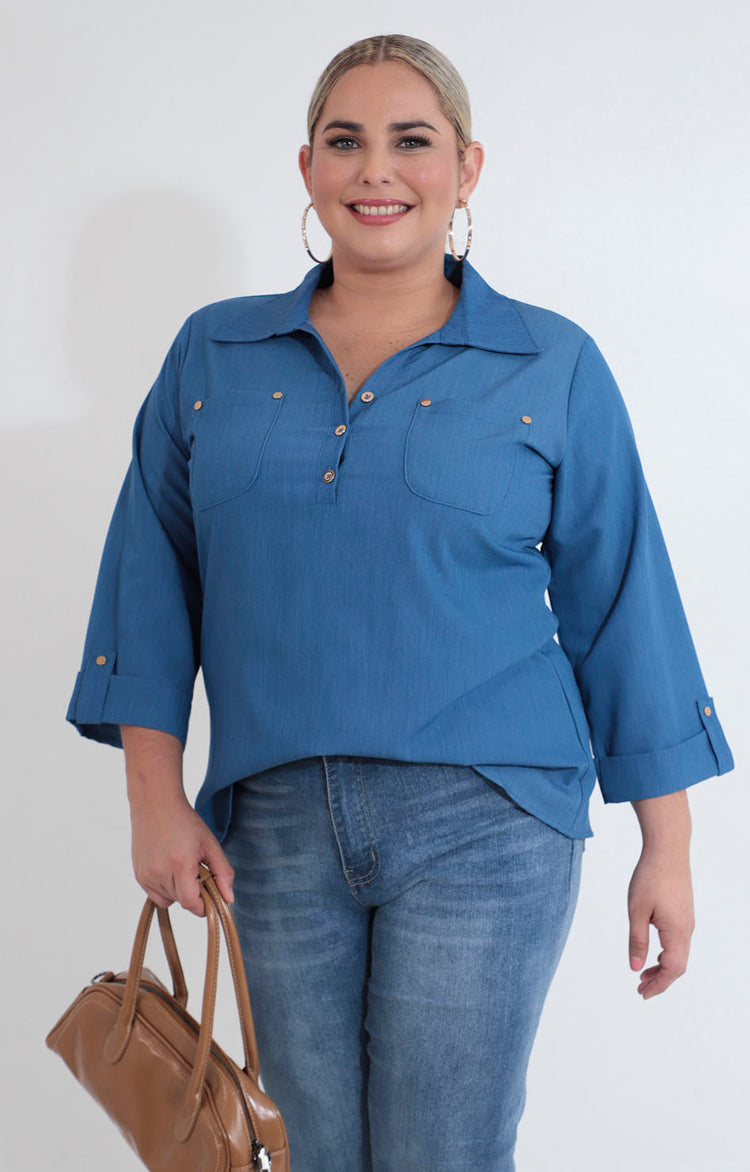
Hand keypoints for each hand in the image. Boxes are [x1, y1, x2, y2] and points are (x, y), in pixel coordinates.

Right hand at [130, 791, 234, 917]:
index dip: (204, 906)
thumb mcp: (210, 844)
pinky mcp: (139, 875)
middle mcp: (159, 872)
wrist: (155, 804)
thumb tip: (229, 899)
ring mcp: (146, 875)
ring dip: (179, 891)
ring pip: (168, 900)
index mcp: (180, 864)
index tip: (211, 896)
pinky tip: (169, 867)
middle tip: (197, 871)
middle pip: (181, 902)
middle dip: (194, 893)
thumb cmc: (184, 821)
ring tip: (182, 866)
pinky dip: (165, 887)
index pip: (191, 903)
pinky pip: (155, 894)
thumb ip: (223, 873)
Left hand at [627, 847, 694, 998]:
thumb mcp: (636, 911)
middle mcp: (686, 929)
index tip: (641, 993)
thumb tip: (635, 968)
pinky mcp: (684, 912)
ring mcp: (687, 921)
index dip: (657, 985)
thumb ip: (636, 941)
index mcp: (676, 932)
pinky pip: (678, 942)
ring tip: (643, 974)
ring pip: (679, 954)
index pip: (671, 970)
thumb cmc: (650, 877)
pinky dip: (666, 953)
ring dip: (662, 967)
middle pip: (678, 966)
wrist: (668, 850)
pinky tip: (653, 952)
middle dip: (660, 980)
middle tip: (640, 988)